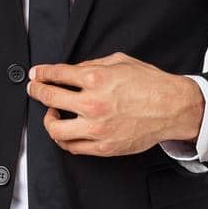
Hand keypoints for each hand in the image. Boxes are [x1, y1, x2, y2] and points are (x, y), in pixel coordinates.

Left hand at [26, 51, 202, 157]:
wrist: (173, 108)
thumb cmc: (150, 84)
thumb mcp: (120, 62)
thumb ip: (92, 65)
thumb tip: (71, 71)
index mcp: (96, 78)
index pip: (56, 75)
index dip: (41, 74)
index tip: (35, 75)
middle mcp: (93, 103)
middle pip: (49, 99)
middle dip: (37, 91)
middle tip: (34, 89)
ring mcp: (97, 128)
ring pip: (55, 129)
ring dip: (48, 119)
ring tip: (53, 113)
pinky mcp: (103, 147)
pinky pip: (73, 146)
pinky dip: (65, 138)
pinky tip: (67, 129)